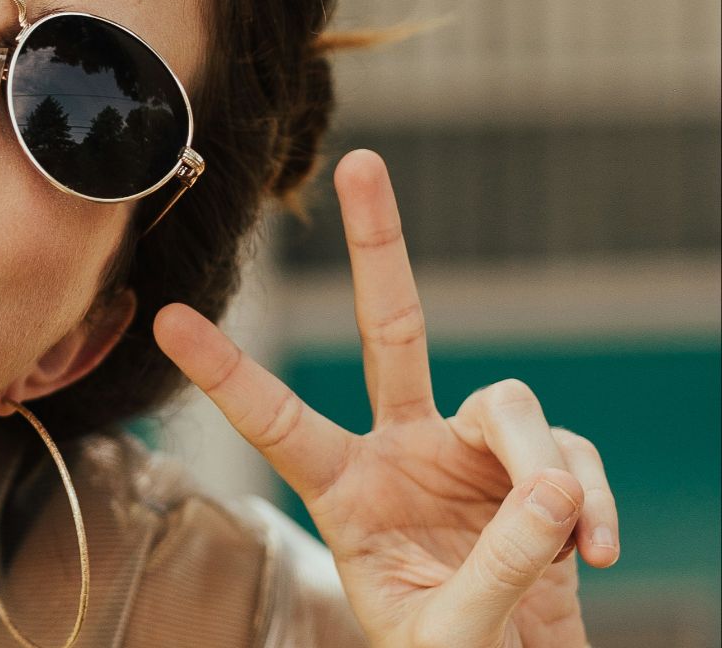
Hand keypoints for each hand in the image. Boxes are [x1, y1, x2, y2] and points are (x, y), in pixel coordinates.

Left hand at [155, 150, 617, 646]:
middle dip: (378, 246)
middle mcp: (400, 450)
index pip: (276, 421)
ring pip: (508, 403)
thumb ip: (492, 570)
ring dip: (543, 468)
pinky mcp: (538, 468)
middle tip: (363, 161)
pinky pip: (571, 457)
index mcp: (344, 490)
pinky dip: (591, 504)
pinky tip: (594, 556)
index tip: (168, 319)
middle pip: (390, 328)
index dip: (225, 373)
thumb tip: (550, 493)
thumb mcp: (446, 628)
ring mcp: (469, 452)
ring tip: (563, 544)